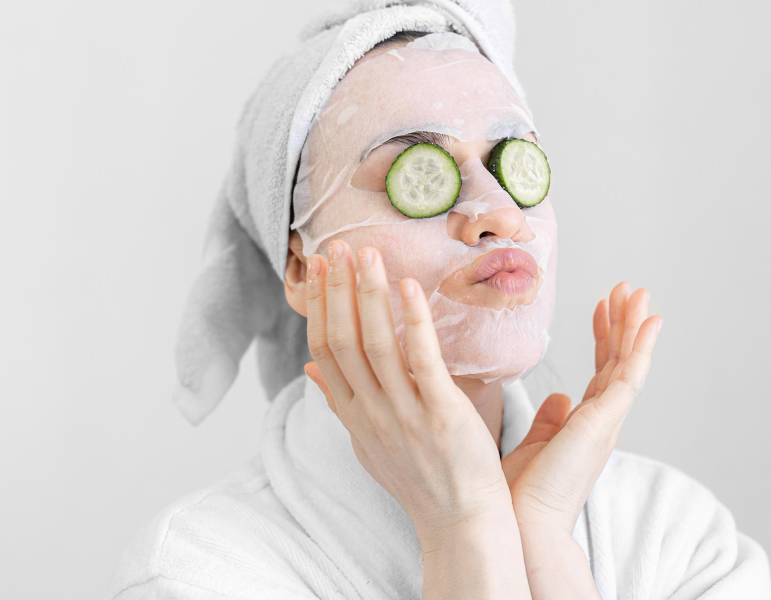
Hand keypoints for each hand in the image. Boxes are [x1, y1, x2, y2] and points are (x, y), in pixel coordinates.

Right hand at [303, 240, 513, 540]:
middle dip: (337, 290)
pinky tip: (410, 287)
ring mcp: (404, 414)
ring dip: (368, 294)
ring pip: (375, 344)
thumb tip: (309, 371)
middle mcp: (371, 413)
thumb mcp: (366, 444)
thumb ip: (338, 403)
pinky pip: (422, 360)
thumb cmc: (419, 481)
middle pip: (342, 341)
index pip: (323, 351)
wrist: (460, 523)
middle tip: (338, 247)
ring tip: (368, 254)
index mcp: (352, 416)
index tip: (318, 269)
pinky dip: (413, 320)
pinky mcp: (441, 415)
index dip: (319, 306)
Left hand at [505, 281, 662, 536]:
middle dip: (625, 323)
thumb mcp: (537, 445)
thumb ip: (550, 421)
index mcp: (585, 423)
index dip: (604, 336)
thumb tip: (559, 399)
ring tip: (639, 291)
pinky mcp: (604, 422)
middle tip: (629, 288)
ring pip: (629, 362)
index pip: (600, 369)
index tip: (603, 305)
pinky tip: (648, 322)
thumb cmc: (524, 493)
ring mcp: (607, 420)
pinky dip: (641, 347)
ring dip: (635, 325)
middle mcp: (602, 419)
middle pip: (619, 360)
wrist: (523, 524)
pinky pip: (628, 376)